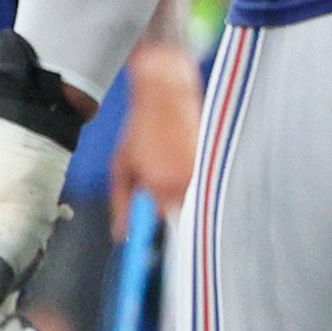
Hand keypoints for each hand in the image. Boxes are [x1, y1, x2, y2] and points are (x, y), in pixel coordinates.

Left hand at [111, 43, 200, 231]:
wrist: (166, 97)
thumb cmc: (140, 130)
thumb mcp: (121, 167)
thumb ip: (121, 202)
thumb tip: (121, 233)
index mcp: (160, 186)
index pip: (158, 221)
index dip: (149, 215)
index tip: (143, 215)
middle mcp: (184, 184)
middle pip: (175, 210)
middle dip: (162, 199)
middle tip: (150, 174)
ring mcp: (200, 173)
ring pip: (188, 195)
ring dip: (175, 186)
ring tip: (165, 158)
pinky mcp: (211, 163)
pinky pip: (199, 180)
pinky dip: (188, 174)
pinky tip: (177, 153)